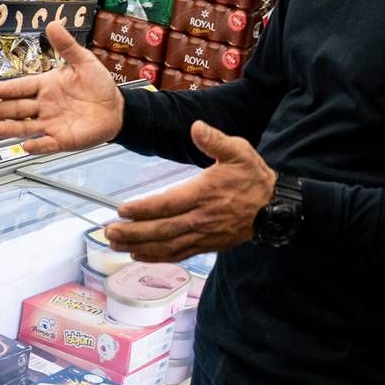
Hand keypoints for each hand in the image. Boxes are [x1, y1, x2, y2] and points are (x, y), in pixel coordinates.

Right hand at [0, 21, 122, 153]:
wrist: (116, 108)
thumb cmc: (98, 84)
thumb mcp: (83, 61)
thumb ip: (66, 45)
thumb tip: (53, 24)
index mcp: (46, 85)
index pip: (22, 87)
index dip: (8, 89)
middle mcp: (44, 106)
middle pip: (18, 108)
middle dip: (0, 110)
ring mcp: (51, 123)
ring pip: (26, 127)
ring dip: (10, 129)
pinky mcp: (62, 139)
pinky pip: (47, 144)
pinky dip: (37, 145)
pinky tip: (26, 145)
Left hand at [105, 121, 275, 261]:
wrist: (275, 207)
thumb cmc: (252, 176)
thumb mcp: (239, 151)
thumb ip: (215, 140)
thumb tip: (196, 127)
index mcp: (205, 193)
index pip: (169, 204)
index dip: (145, 209)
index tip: (122, 210)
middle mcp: (201, 218)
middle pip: (163, 230)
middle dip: (134, 233)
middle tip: (108, 232)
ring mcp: (204, 235)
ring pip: (168, 245)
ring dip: (140, 247)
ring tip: (115, 245)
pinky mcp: (207, 245)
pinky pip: (179, 254)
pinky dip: (157, 257)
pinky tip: (139, 255)